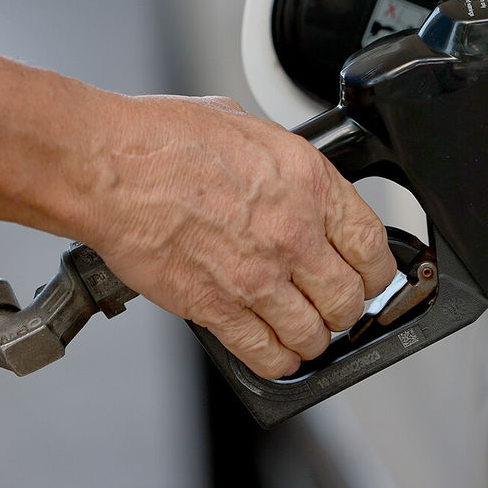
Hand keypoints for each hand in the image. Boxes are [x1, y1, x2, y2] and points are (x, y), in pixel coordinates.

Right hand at [83, 95, 395, 378]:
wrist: (109, 169)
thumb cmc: (163, 141)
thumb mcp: (247, 126)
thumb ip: (283, 162)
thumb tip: (294, 180)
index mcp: (308, 183)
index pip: (372, 247)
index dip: (378, 271)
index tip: (372, 278)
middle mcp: (292, 234)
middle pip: (349, 299)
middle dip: (346, 308)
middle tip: (335, 306)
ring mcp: (257, 277)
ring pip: (314, 334)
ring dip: (313, 338)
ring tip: (304, 331)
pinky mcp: (217, 309)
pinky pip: (267, 354)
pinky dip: (277, 361)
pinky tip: (276, 352)